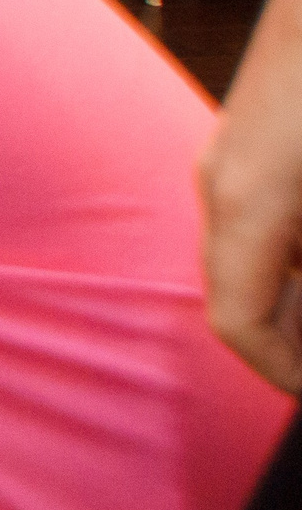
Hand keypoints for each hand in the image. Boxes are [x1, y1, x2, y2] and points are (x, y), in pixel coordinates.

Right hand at [200, 0, 301, 391]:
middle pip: (237, 293)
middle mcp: (219, 185)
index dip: (283, 375)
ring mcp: (227, 155)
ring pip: (245, 253)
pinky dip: (288, 250)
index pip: (239, 323)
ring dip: (289, 290)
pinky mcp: (248, 135)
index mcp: (247, 206)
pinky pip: (255, 216)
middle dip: (289, 337)